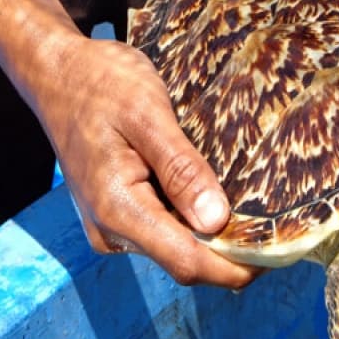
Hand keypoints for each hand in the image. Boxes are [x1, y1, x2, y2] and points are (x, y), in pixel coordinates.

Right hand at [41, 36, 259, 287]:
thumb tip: (215, 220)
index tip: (279, 254)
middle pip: (186, 261)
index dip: (235, 268)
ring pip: (178, 248)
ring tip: (258, 214)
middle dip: (233, 255)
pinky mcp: (119, 213)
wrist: (58, 71)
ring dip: (217, 239)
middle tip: (279, 230)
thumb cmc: (102, 83)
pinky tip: (223, 200)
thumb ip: (181, 169)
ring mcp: (112, 224)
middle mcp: (112, 229)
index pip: (187, 261)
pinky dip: (198, 223)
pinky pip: (167, 230)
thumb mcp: (148, 116)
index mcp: (117, 208)